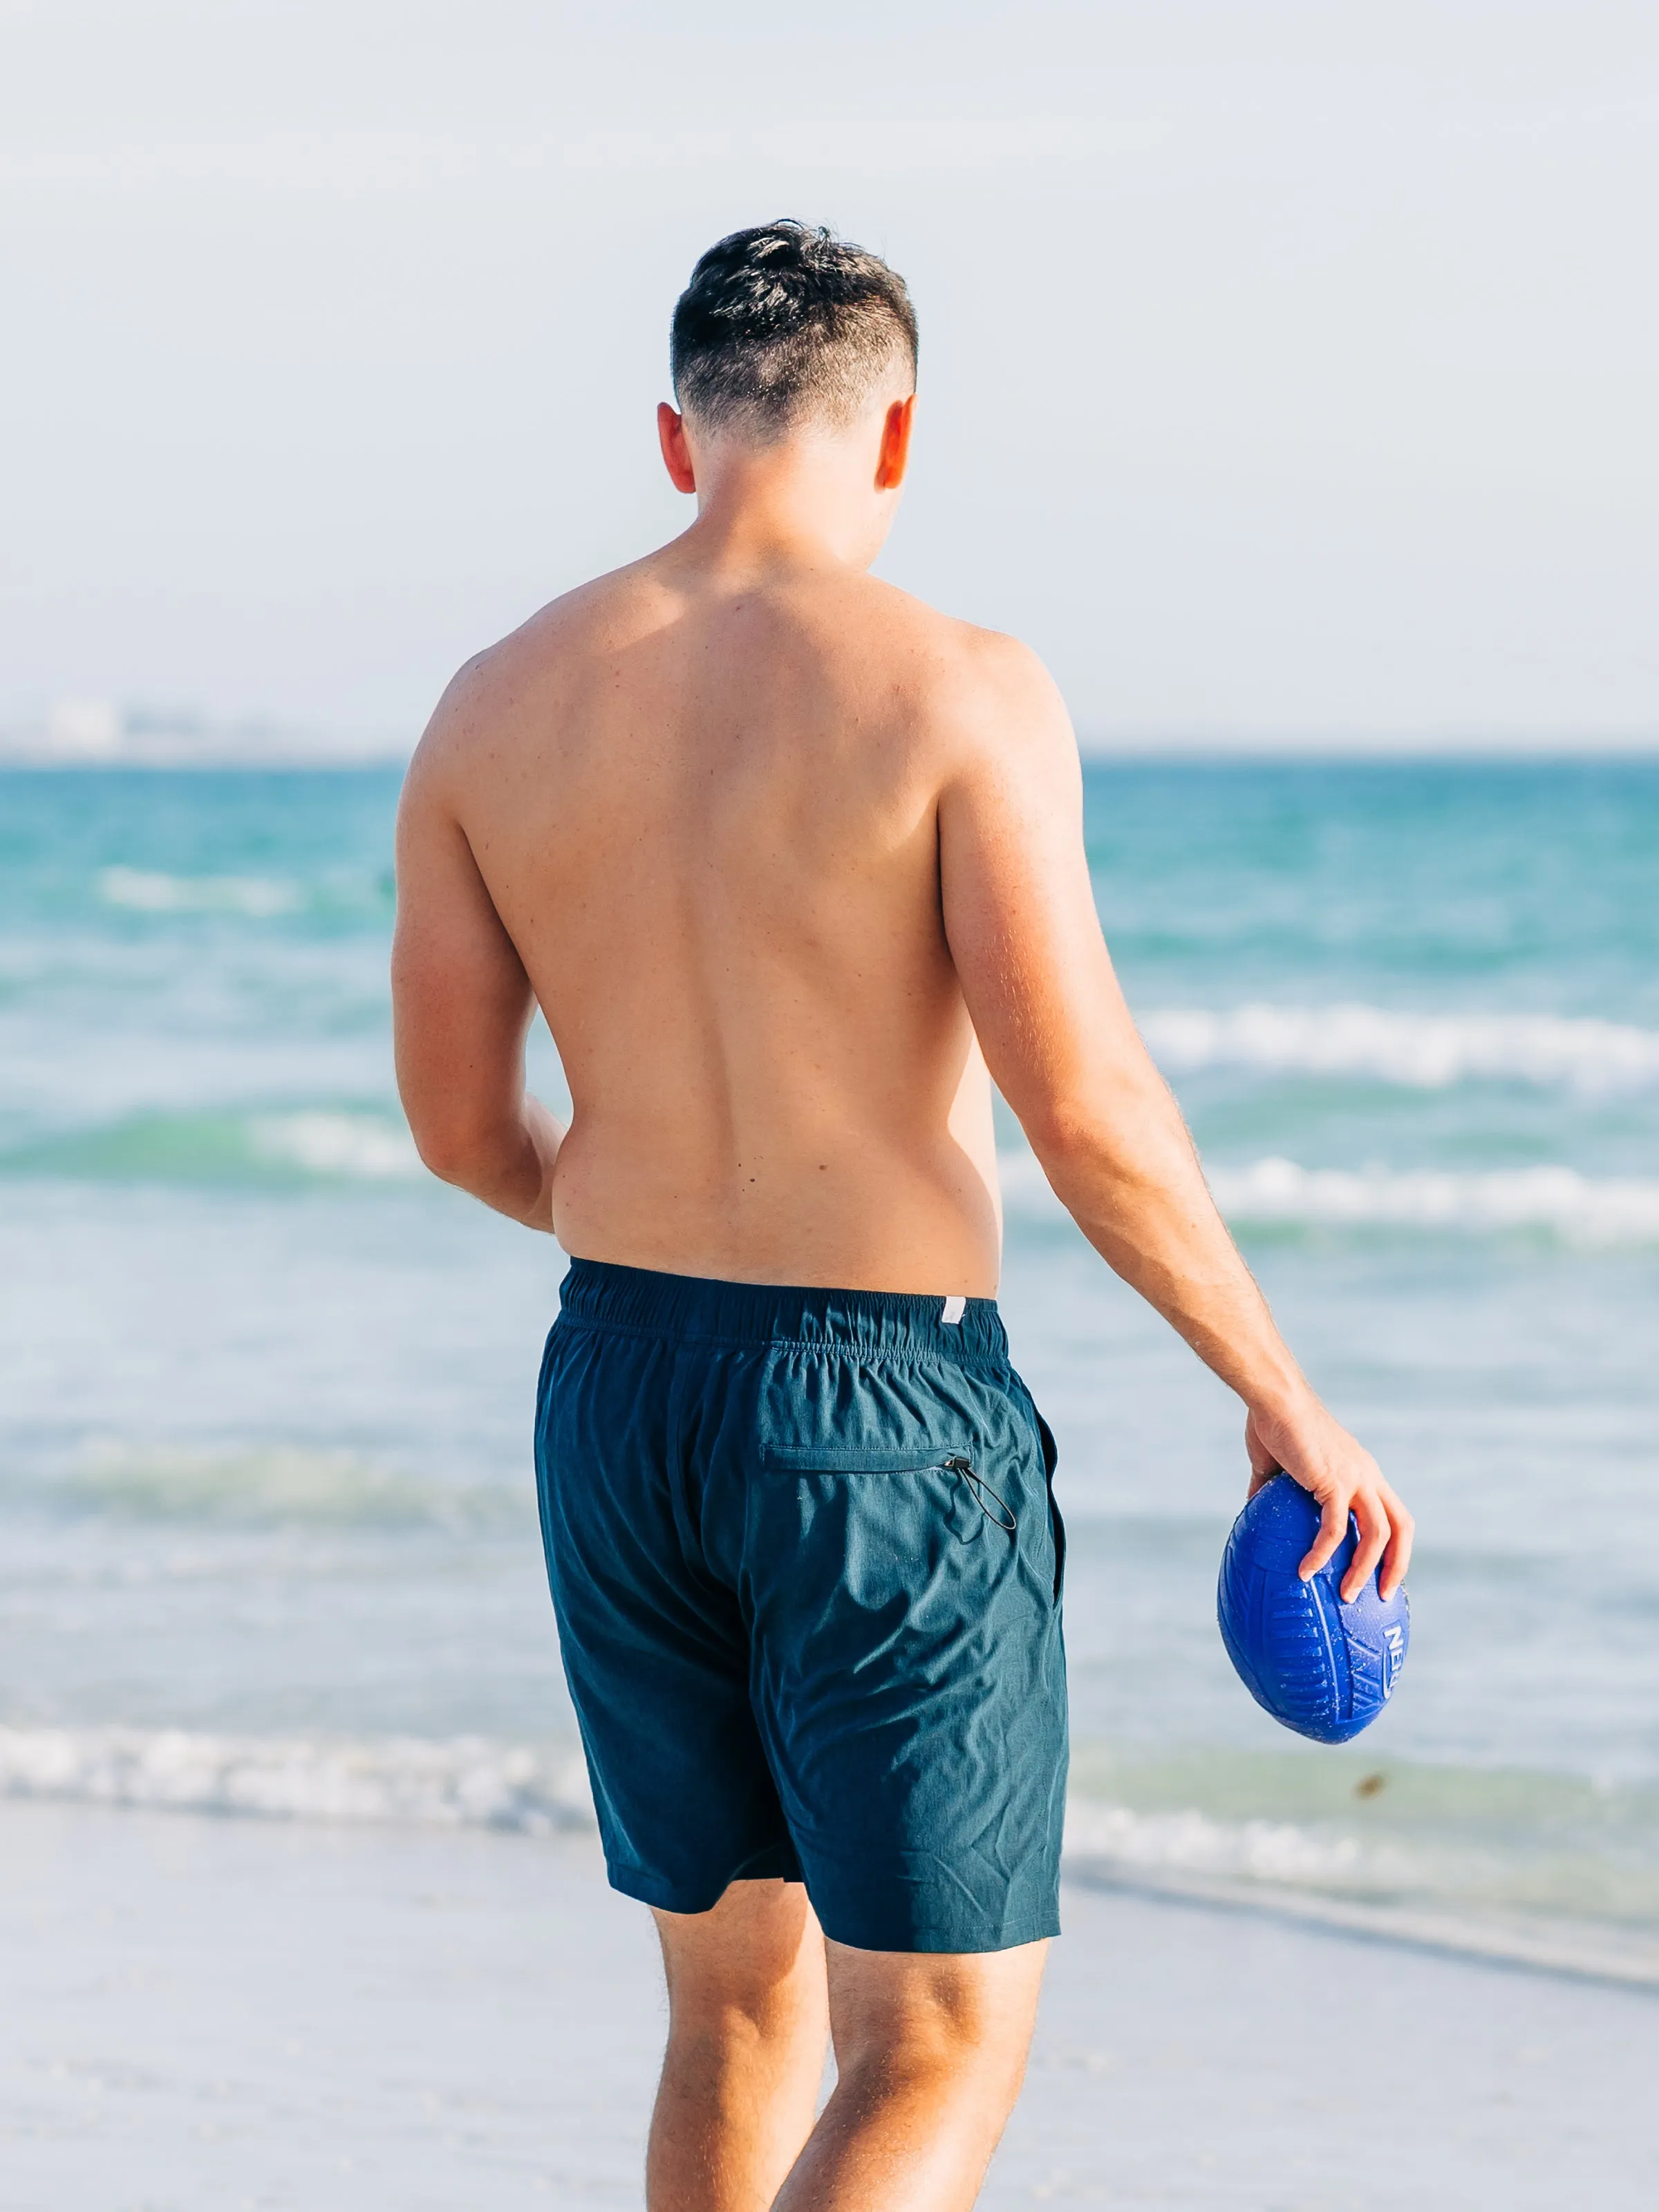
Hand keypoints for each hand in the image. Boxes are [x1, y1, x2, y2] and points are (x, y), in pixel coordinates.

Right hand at [1245, 1395, 1412, 1602]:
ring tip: (1346, 1596)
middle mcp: (1367, 1476)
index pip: (1393, 1513)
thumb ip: (1271, 1488)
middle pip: (1401, 1527)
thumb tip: (1252, 1512)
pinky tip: (1305, 1571)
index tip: (1380, 1573)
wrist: (1274, 1399)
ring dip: (1365, 1569)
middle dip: (1398, 1564)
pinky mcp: (1334, 1482)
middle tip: (1381, 1595)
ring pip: (1378, 1534)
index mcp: (1362, 1472)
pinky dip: (1322, 1554)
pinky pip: (1334, 1529)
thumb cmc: (1273, 1423)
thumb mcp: (1275, 1465)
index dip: (1394, 1546)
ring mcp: (1355, 1479)